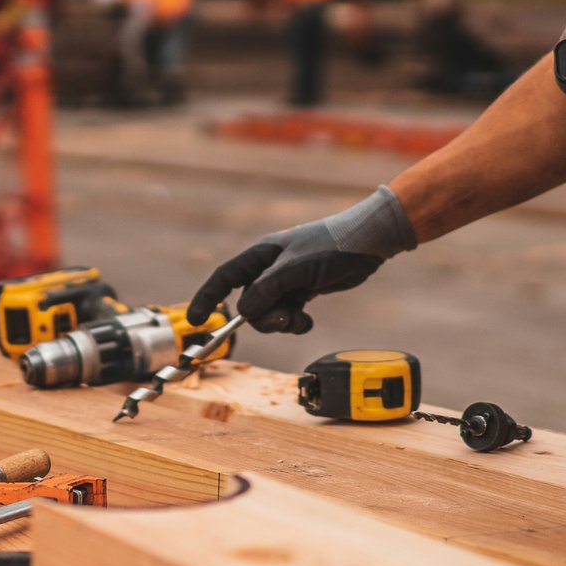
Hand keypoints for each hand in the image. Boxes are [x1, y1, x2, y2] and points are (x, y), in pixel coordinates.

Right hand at [189, 187, 415, 334]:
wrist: (369, 243)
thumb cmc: (332, 246)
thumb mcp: (297, 268)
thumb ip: (268, 289)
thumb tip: (243, 311)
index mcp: (261, 254)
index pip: (225, 277)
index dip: (208, 298)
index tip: (196, 321)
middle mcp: (269, 268)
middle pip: (248, 303)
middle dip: (262, 317)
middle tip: (284, 319)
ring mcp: (286, 280)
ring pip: (268, 312)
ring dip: (281, 322)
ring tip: (300, 320)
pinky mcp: (302, 291)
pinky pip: (286, 314)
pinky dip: (294, 323)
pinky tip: (308, 320)